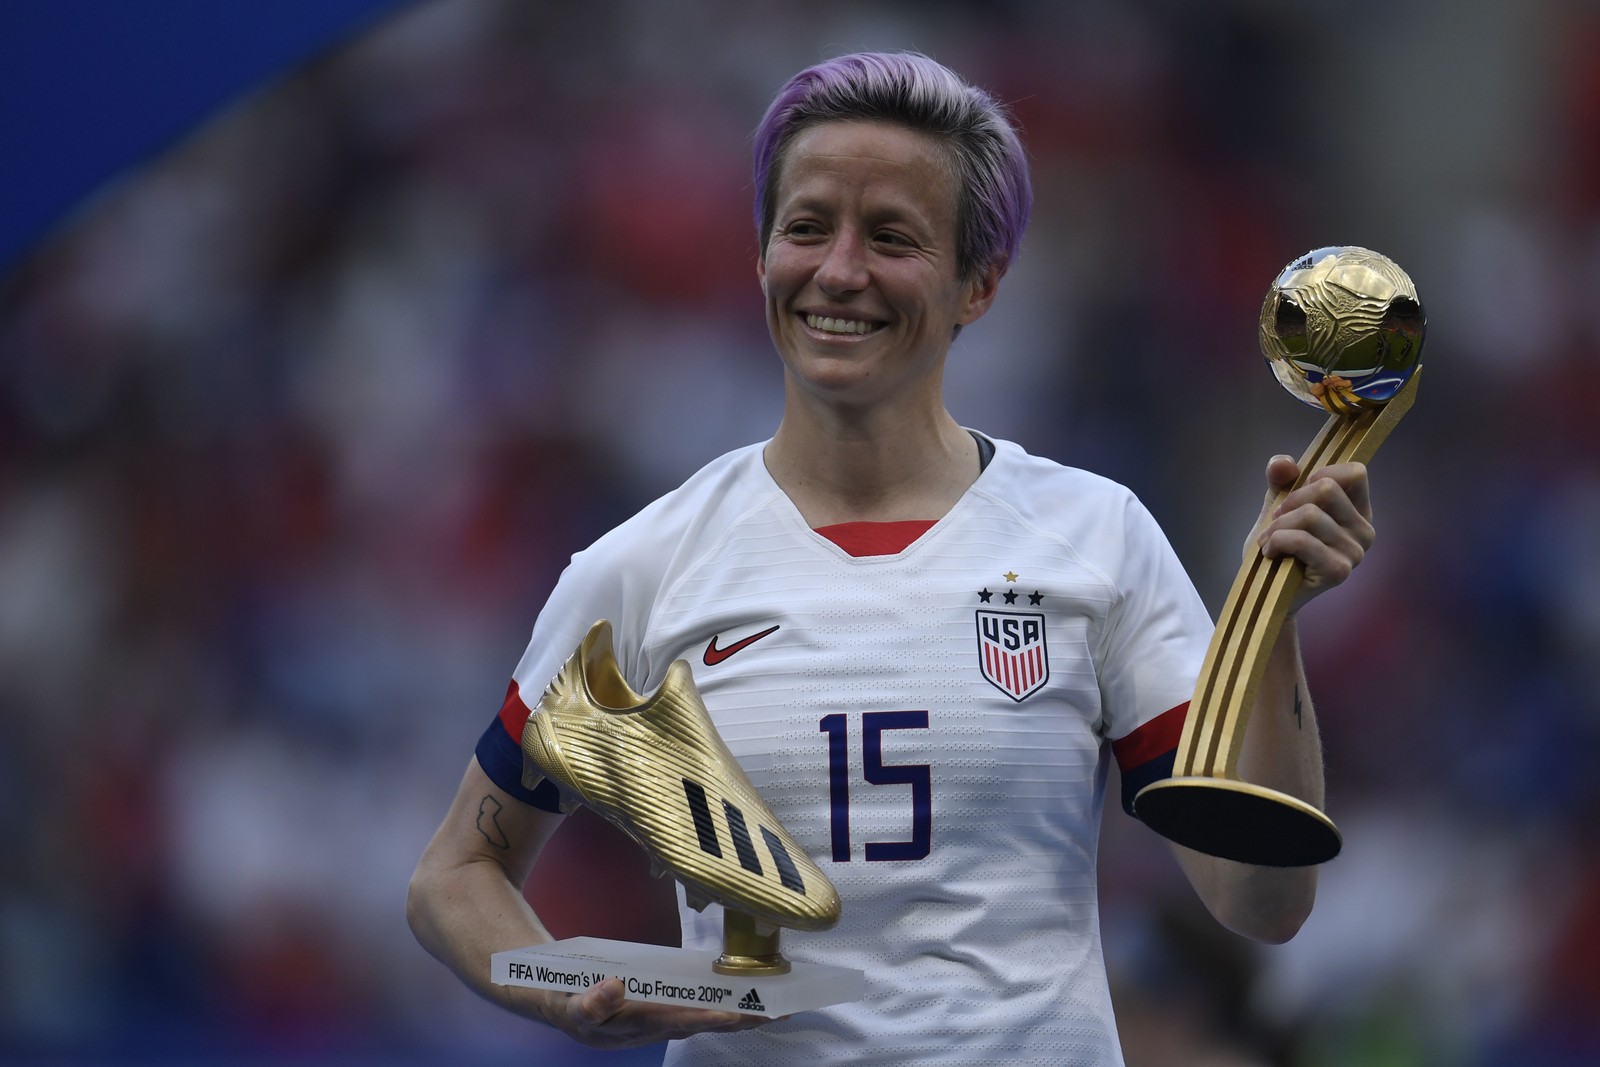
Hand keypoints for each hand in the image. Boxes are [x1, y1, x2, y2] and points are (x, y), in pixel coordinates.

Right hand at [543, 977, 773, 1048]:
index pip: (681, 1021)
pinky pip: (703, 1008)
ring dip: (743, 1013)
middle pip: (708, 1023)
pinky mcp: (667, 1009)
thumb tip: (616, 986)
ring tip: (777, 1007)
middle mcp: (660, 1025)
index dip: (709, 1018)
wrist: (566, 1009)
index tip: (736, 1013)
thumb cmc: (573, 1007)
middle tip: (779, 1011)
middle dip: (743, 1018)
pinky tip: (748, 999)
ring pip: (711, 1016)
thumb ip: (593, 1001)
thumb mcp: (575, 1007)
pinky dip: (728, 1003)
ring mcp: (666, 1019)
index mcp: (639, 1024)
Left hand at [1248, 455, 1373, 612]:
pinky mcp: (1339, 571)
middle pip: (1327, 489)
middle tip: (1275, 522)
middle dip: (1289, 502)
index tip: (1296, 494)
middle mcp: (1365, 531)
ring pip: (1310, 514)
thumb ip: (1281, 480)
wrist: (1266, 592)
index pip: (1355, 473)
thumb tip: (1283, 462)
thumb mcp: (1278, 506)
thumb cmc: (1278, 547)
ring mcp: (1355, 552)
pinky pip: (1301, 539)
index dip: (1320, 474)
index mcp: (1358, 511)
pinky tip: (1270, 553)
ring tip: (1268, 541)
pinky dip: (1276, 541)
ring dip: (1277, 526)